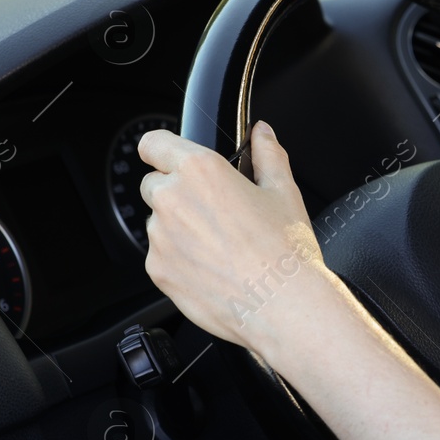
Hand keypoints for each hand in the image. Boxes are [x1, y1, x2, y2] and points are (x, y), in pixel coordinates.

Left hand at [138, 121, 336, 356]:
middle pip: (154, 184)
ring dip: (179, 228)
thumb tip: (262, 134)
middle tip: (215, 212)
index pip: (154, 144)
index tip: (172, 158)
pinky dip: (180, 259)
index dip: (163, 150)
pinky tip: (214, 268)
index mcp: (201, 170)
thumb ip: (268, 155)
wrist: (283, 305)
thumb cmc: (286, 251)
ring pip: (159, 223)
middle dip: (177, 192)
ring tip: (220, 247)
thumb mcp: (284, 192)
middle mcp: (172, 199)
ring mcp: (160, 237)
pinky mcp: (158, 270)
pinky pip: (161, 256)